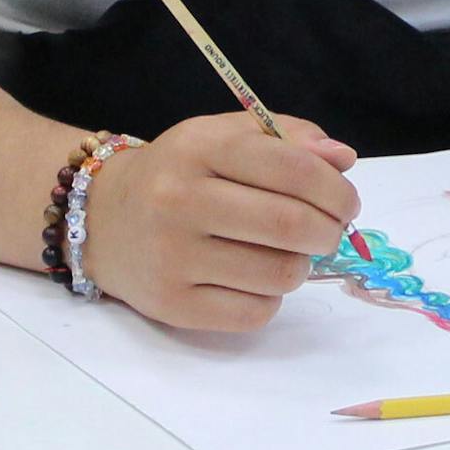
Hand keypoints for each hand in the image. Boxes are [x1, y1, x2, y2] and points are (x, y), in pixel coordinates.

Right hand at [78, 110, 358, 332]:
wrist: (103, 218)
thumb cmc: (179, 173)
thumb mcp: (223, 137)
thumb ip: (287, 139)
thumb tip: (343, 159)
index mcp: (199, 148)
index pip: (293, 169)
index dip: (336, 190)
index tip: (347, 203)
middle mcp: (180, 200)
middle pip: (291, 224)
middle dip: (328, 231)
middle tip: (327, 231)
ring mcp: (172, 256)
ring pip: (280, 273)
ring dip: (300, 265)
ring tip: (284, 252)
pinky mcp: (172, 304)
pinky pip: (255, 312)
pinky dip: (270, 297)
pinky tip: (253, 278)